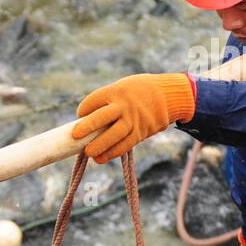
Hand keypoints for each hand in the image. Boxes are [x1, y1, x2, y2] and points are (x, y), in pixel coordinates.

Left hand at [71, 73, 196, 163]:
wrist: (169, 95)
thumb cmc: (139, 91)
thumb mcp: (123, 87)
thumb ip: (107, 102)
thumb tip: (86, 120)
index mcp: (117, 91)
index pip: (95, 100)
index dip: (84, 108)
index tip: (80, 115)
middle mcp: (125, 105)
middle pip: (103, 117)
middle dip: (88, 127)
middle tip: (76, 136)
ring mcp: (134, 120)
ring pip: (114, 136)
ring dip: (100, 146)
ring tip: (89, 153)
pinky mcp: (141, 132)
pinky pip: (125, 145)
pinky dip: (112, 153)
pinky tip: (102, 158)